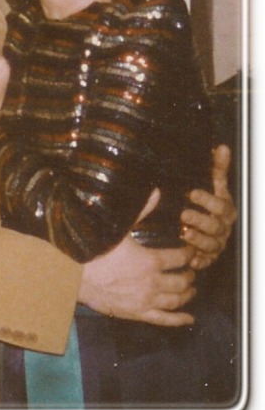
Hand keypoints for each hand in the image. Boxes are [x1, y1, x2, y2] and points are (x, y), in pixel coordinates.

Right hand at [78, 190, 196, 325]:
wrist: (75, 275)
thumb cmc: (96, 250)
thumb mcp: (118, 227)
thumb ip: (141, 211)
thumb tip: (156, 192)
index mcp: (150, 261)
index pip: (179, 258)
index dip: (188, 254)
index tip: (189, 251)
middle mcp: (152, 283)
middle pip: (181, 281)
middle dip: (189, 275)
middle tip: (191, 270)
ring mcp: (145, 301)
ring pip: (175, 300)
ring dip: (187, 294)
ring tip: (191, 289)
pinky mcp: (137, 313)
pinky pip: (163, 319)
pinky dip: (178, 319)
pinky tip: (189, 317)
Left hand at [182, 144, 236, 269]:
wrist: (208, 226)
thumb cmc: (210, 202)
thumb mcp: (213, 185)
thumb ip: (217, 168)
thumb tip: (221, 147)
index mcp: (226, 210)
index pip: (220, 206)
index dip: (207, 199)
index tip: (192, 193)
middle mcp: (223, 228)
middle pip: (215, 226)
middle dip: (200, 220)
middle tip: (183, 215)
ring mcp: (217, 244)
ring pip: (210, 245)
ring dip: (197, 239)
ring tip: (183, 233)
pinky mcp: (208, 258)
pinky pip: (206, 262)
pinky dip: (199, 261)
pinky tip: (190, 259)